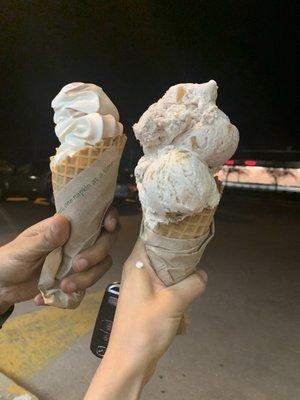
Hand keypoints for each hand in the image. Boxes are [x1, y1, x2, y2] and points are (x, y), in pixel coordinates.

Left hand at [0, 206, 118, 312]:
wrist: (2, 286)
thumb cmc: (10, 259)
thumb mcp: (25, 249)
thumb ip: (46, 238)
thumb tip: (63, 220)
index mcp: (66, 227)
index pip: (96, 215)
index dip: (109, 217)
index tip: (109, 227)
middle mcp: (77, 241)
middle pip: (105, 242)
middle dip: (96, 254)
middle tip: (77, 265)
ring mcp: (78, 261)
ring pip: (101, 266)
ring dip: (87, 278)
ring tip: (63, 287)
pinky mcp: (76, 280)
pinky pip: (87, 286)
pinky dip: (73, 294)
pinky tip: (48, 296)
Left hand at [85, 239, 206, 399]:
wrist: (129, 363)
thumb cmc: (145, 328)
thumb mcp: (174, 302)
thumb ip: (192, 283)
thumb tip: (202, 275)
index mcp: (136, 264)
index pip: (149, 235)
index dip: (167, 230)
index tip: (186, 229)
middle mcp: (136, 272)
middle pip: (160, 255)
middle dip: (179, 261)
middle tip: (195, 263)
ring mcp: (140, 288)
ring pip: (165, 275)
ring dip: (179, 286)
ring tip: (187, 296)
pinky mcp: (145, 303)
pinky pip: (164, 293)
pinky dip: (175, 301)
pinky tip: (180, 318)